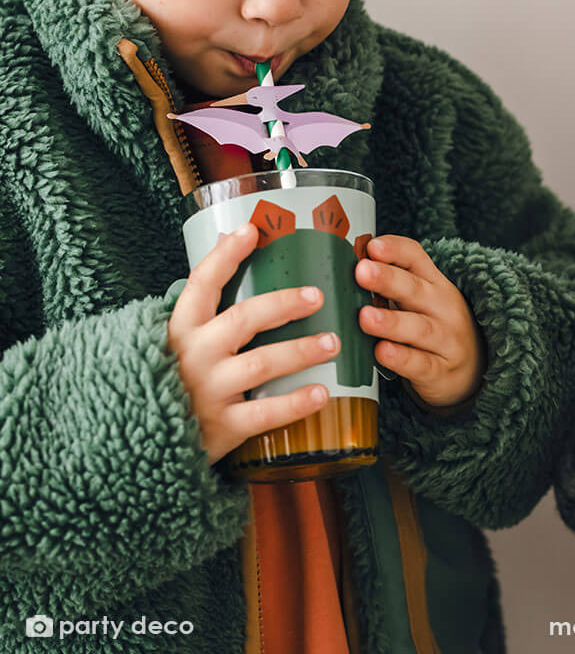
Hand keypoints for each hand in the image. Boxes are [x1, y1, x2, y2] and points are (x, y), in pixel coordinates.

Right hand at [167, 223, 339, 464]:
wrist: (142, 444)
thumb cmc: (171, 380)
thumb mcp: (175, 341)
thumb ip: (203, 307)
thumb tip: (229, 242)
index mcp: (180, 329)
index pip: (202, 283)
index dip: (226, 255)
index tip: (252, 231)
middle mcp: (194, 356)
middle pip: (243, 320)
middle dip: (283, 304)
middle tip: (317, 296)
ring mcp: (208, 391)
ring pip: (261, 363)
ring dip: (301, 350)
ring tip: (333, 342)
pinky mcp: (221, 427)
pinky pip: (265, 414)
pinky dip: (295, 403)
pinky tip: (322, 393)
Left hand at [355, 235, 486, 408]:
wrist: (474, 368)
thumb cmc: (432, 325)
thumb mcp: (420, 299)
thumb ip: (390, 281)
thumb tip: (349, 263)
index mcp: (433, 283)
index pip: (415, 258)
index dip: (394, 250)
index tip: (371, 246)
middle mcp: (442, 307)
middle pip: (415, 290)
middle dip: (387, 279)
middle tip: (361, 272)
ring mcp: (445, 340)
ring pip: (418, 329)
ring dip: (391, 322)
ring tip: (365, 317)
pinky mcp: (440, 371)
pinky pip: (420, 364)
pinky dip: (401, 359)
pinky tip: (382, 352)